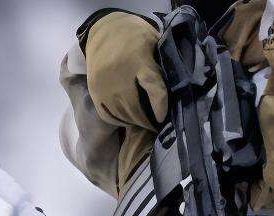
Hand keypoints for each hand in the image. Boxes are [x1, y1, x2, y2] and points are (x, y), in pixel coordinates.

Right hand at [85, 12, 167, 129]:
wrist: (103, 29)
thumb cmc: (134, 35)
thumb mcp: (154, 41)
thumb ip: (162, 61)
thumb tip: (180, 83)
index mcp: (138, 59)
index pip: (153, 87)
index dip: (160, 105)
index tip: (163, 117)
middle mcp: (118, 74)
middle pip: (135, 107)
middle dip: (148, 121)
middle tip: (157, 127)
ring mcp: (103, 84)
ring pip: (121, 114)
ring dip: (134, 123)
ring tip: (145, 126)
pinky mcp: (94, 91)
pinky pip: (107, 114)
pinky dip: (118, 121)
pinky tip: (128, 121)